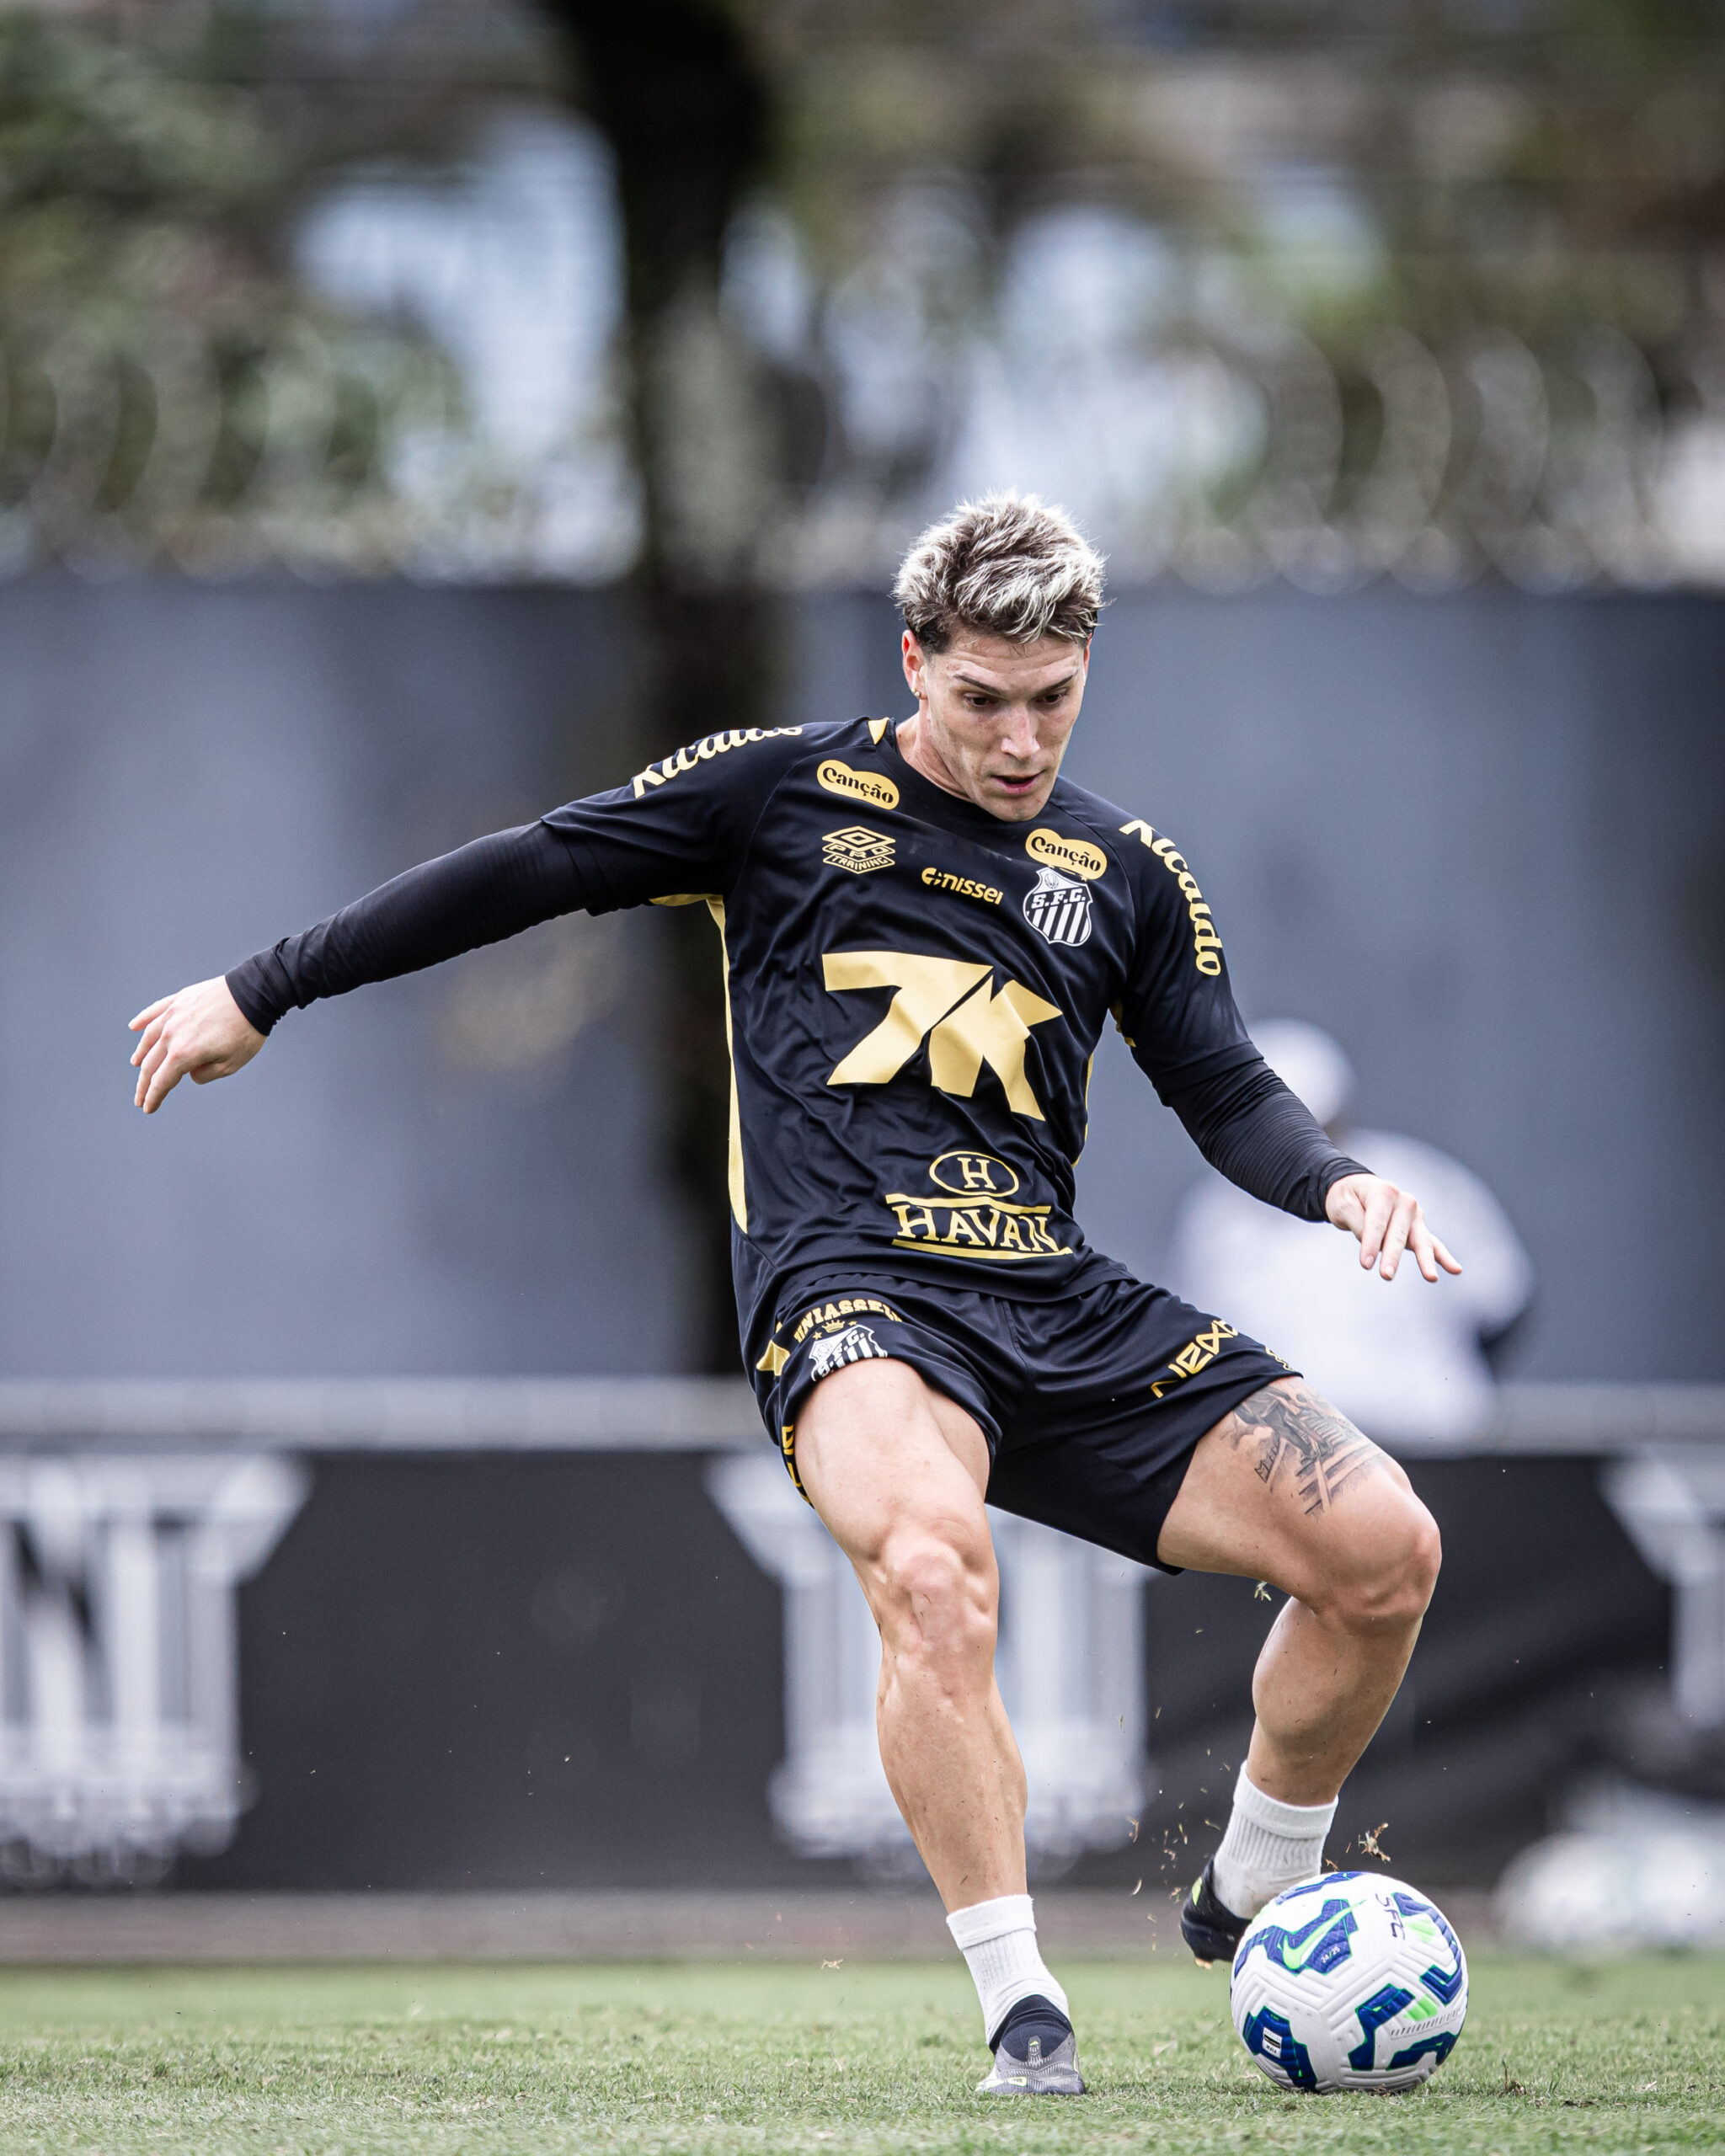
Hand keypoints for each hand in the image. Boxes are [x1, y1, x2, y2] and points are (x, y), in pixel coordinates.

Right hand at [129, 976, 265, 1113]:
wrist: (255, 993)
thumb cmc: (246, 1031)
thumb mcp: (231, 1064)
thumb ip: (205, 1074)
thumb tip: (189, 1073)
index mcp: (184, 1053)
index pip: (162, 1081)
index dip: (154, 1097)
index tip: (148, 1109)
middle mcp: (171, 1034)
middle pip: (151, 1064)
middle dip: (144, 1084)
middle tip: (139, 1098)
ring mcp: (173, 1014)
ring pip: (149, 1038)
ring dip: (141, 1054)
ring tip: (136, 1065)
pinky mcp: (179, 1000)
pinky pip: (155, 1011)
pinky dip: (143, 1020)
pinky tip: (134, 1027)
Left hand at [1324, 1172, 1461, 1283]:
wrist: (1359, 1189)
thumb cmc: (1349, 1198)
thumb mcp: (1342, 1205)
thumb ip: (1357, 1222)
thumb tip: (1376, 1245)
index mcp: (1384, 1192)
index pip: (1377, 1222)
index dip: (1370, 1243)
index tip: (1365, 1265)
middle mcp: (1404, 1202)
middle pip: (1398, 1233)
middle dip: (1392, 1255)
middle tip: (1386, 1275)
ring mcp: (1415, 1216)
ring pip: (1420, 1240)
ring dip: (1424, 1260)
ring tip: (1431, 1278)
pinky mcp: (1419, 1228)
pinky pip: (1433, 1244)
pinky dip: (1443, 1257)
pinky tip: (1456, 1269)